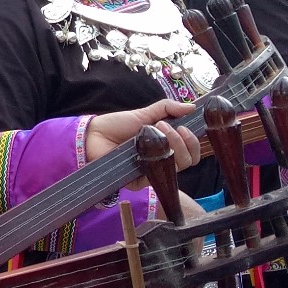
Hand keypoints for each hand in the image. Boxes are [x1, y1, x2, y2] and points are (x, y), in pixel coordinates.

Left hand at [83, 99, 201, 168]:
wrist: (93, 135)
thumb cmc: (116, 125)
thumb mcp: (143, 113)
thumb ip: (167, 109)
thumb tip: (192, 107)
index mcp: (165, 145)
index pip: (189, 151)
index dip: (193, 141)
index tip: (187, 126)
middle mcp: (161, 160)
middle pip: (188, 161)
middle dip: (185, 142)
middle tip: (169, 127)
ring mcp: (153, 171)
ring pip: (179, 168)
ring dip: (175, 145)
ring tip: (160, 129)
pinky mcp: (141, 181)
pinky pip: (160, 176)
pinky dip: (162, 159)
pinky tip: (153, 145)